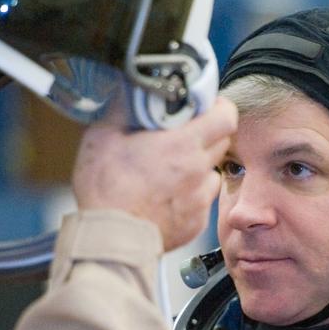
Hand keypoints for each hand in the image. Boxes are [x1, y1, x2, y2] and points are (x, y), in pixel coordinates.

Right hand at [72, 96, 236, 250]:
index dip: (219, 107)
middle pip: (221, 142)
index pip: (226, 115)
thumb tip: (129, 90)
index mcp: (182, 144)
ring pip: (211, 173)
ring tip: (170, 172)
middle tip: (181, 137)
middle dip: (206, 135)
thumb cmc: (106, 191)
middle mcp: (198, 170)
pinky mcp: (196, 222)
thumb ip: (122, 109)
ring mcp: (200, 198)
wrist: (110, 239)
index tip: (207, 107)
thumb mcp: (102, 136)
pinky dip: (189, 196)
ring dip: (197, 168)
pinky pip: (201, 201)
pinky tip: (165, 197)